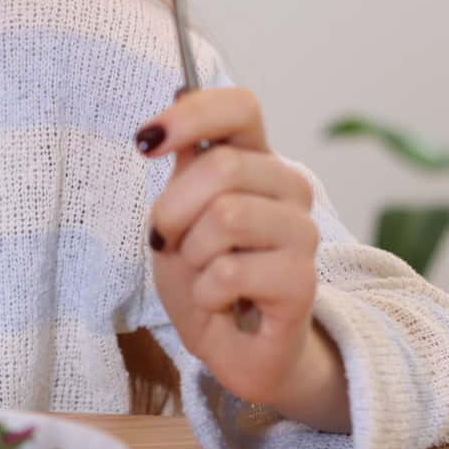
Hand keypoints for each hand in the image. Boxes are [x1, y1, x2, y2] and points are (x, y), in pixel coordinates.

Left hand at [140, 88, 350, 430]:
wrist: (233, 347)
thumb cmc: (204, 277)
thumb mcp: (177, 217)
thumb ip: (183, 167)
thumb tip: (176, 101)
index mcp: (256, 161)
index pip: (240, 107)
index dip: (192, 114)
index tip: (145, 142)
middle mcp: (288, 188)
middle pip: (224, 166)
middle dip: (173, 209)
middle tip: (168, 242)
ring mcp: (302, 233)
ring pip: (227, 217)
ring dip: (192, 254)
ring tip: (203, 274)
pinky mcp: (304, 281)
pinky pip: (232, 272)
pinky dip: (206, 292)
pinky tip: (221, 303)